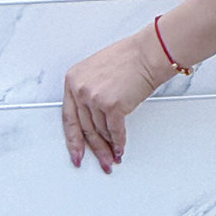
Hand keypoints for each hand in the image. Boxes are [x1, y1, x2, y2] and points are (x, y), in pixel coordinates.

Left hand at [62, 27, 172, 171]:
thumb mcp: (95, 71)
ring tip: (112, 157)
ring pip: (100, 131)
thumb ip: (87, 92)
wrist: (147, 54)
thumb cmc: (128, 59)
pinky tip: (120, 149)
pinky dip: (118, 143)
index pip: (69, 117)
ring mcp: (95, 98)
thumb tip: (92, 119)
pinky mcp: (112, 105)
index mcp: (72, 80)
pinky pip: (114, 131)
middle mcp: (80, 89)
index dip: (73, 139)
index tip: (76, 152)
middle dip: (93, 149)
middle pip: (84, 128)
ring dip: (108, 147)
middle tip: (97, 161)